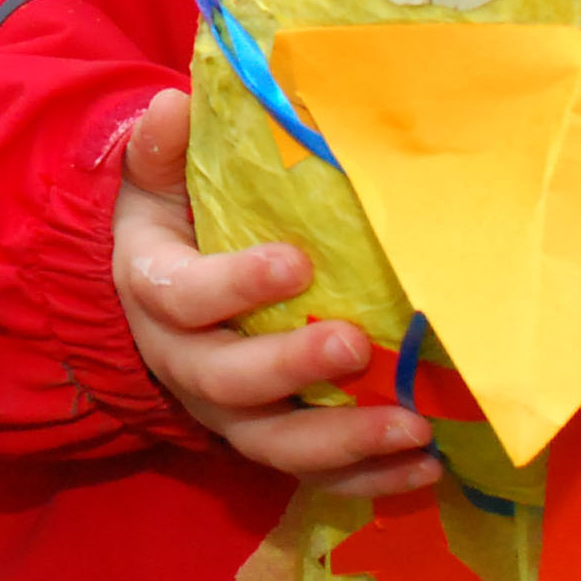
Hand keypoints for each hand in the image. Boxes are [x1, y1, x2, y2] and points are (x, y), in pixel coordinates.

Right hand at [113, 87, 440, 494]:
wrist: (158, 297)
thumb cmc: (173, 228)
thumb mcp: (156, 183)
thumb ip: (161, 150)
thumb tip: (174, 103)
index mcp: (154, 291)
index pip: (183, 297)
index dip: (236, 285)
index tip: (298, 262)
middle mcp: (185, 363)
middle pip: (227, 382)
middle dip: (292, 367)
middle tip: (354, 344)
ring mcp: (227, 412)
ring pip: (273, 443)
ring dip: (343, 442)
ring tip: (412, 428)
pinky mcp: (267, 440)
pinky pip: (313, 473)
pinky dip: (369, 478)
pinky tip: (426, 468)